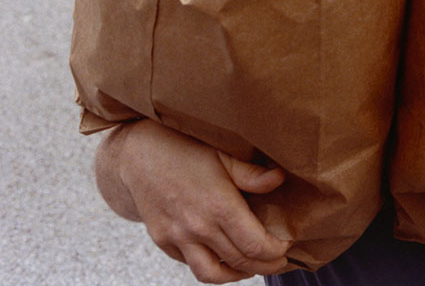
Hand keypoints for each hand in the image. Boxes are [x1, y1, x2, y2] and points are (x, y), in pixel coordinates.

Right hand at [96, 120, 290, 282]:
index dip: (276, 251)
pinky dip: (211, 266)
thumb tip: (280, 178)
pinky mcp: (162, 241)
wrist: (137, 155)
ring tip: (252, 267)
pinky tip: (224, 257)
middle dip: (265, 266)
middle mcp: (198, 228)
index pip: (256, 245)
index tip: (286, 245)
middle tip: (278, 262)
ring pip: (211, 274)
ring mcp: (177, 238)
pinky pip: (190, 265)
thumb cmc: (185, 150)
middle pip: (240, 262)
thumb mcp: (223, 155)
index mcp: (219, 206)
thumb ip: (252, 174)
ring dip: (237, 275)